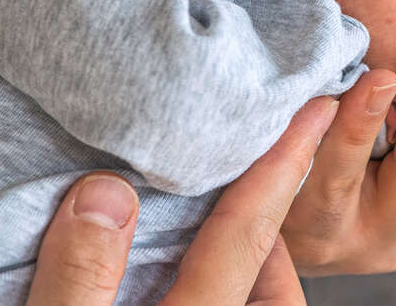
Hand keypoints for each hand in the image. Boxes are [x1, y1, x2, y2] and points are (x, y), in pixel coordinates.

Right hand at [27, 98, 337, 304]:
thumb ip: (79, 275)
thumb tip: (106, 193)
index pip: (249, 230)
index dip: (282, 164)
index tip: (316, 109)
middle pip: (264, 271)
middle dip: (262, 224)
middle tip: (240, 172)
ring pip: (247, 297)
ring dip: (234, 260)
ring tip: (200, 224)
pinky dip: (205, 286)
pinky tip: (165, 274)